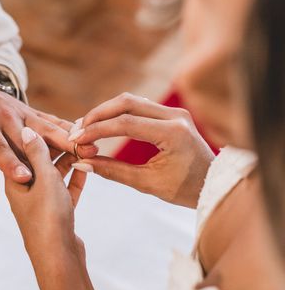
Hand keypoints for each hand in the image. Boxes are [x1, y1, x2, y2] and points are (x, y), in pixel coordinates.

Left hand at [0, 83, 96, 203]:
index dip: (10, 163)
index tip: (24, 176)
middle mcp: (4, 120)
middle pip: (30, 138)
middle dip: (52, 149)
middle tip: (74, 159)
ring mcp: (21, 113)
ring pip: (47, 126)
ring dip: (68, 137)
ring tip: (90, 148)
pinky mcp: (32, 111)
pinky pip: (52, 121)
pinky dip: (69, 128)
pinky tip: (89, 137)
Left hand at [4, 127, 86, 256]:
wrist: (58, 260)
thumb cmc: (47, 219)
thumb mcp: (43, 179)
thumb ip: (37, 153)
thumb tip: (26, 130)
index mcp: (14, 180)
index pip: (24, 148)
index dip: (40, 132)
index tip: (56, 120)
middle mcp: (25, 190)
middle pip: (40, 160)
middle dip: (59, 146)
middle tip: (80, 133)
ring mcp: (40, 203)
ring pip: (55, 174)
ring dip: (70, 161)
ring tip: (88, 147)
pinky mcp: (56, 213)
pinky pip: (65, 190)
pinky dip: (75, 178)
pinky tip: (87, 166)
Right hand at [70, 93, 214, 207]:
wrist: (214, 184)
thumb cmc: (184, 189)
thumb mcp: (147, 183)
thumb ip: (113, 171)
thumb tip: (81, 162)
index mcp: (173, 133)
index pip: (126, 123)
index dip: (96, 130)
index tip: (76, 139)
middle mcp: (175, 116)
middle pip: (126, 102)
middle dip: (97, 115)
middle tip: (76, 130)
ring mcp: (174, 111)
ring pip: (130, 101)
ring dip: (105, 112)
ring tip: (85, 128)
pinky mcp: (170, 113)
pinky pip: (138, 106)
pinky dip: (117, 114)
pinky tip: (102, 125)